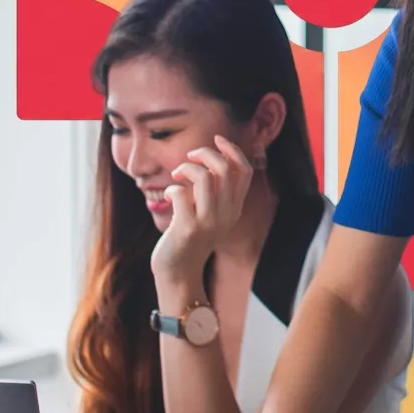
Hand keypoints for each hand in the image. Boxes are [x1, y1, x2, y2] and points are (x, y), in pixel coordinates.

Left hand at [151, 136, 253, 283]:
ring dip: (186, 168)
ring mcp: (208, 222)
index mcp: (234, 208)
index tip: (217, 139)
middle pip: (224, 168)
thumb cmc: (190, 238)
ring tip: (176, 175)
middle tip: (190, 157)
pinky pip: (180, 193)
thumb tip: (210, 159)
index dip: (233, 150)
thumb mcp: (211, 215)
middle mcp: (226, 214)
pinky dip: (171, 187)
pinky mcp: (187, 228)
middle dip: (205, 153)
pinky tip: (169, 195)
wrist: (179, 273)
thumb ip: (215, 192)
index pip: (244, 170)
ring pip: (203, 176)